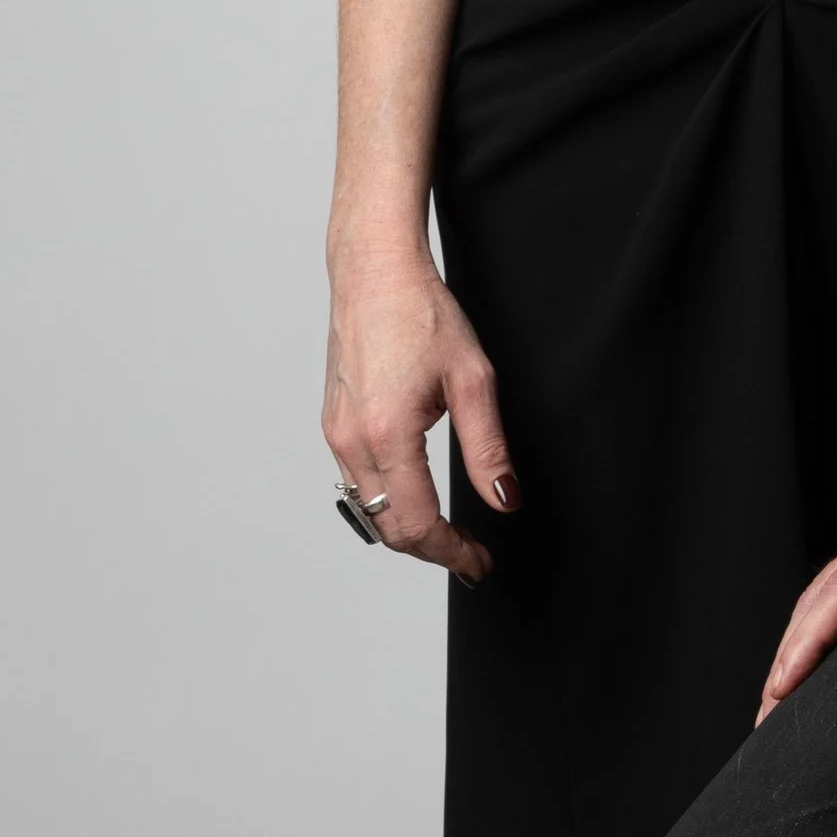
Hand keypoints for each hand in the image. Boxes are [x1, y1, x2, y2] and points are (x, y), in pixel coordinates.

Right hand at [322, 251, 517, 585]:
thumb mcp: (473, 379)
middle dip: (432, 549)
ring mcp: (336, 435)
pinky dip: (388, 501)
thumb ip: (488, 447)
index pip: (417, 524)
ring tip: (450, 530)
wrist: (375, 273)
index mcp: (388, 434)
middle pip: (388, 529)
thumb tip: (504, 499)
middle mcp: (352, 442)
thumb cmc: (423, 314)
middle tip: (472, 553)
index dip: (452, 553)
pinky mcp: (332, 425)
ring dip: (408, 528)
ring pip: (369, 511)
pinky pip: (358, 483)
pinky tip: (417, 494)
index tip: (479, 563)